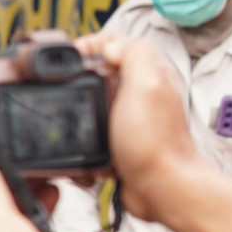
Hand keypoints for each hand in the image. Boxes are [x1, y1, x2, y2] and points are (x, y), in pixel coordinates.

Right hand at [77, 35, 203, 222]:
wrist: (160, 188)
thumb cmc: (157, 144)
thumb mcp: (146, 84)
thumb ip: (132, 53)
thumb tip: (109, 45)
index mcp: (151, 72)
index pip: (118, 43)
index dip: (92, 45)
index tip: (75, 57)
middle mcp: (143, 92)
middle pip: (104, 70)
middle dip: (83, 77)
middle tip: (71, 85)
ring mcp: (131, 117)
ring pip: (96, 101)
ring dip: (82, 110)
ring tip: (77, 116)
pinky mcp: (121, 140)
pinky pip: (95, 130)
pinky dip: (86, 137)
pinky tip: (87, 144)